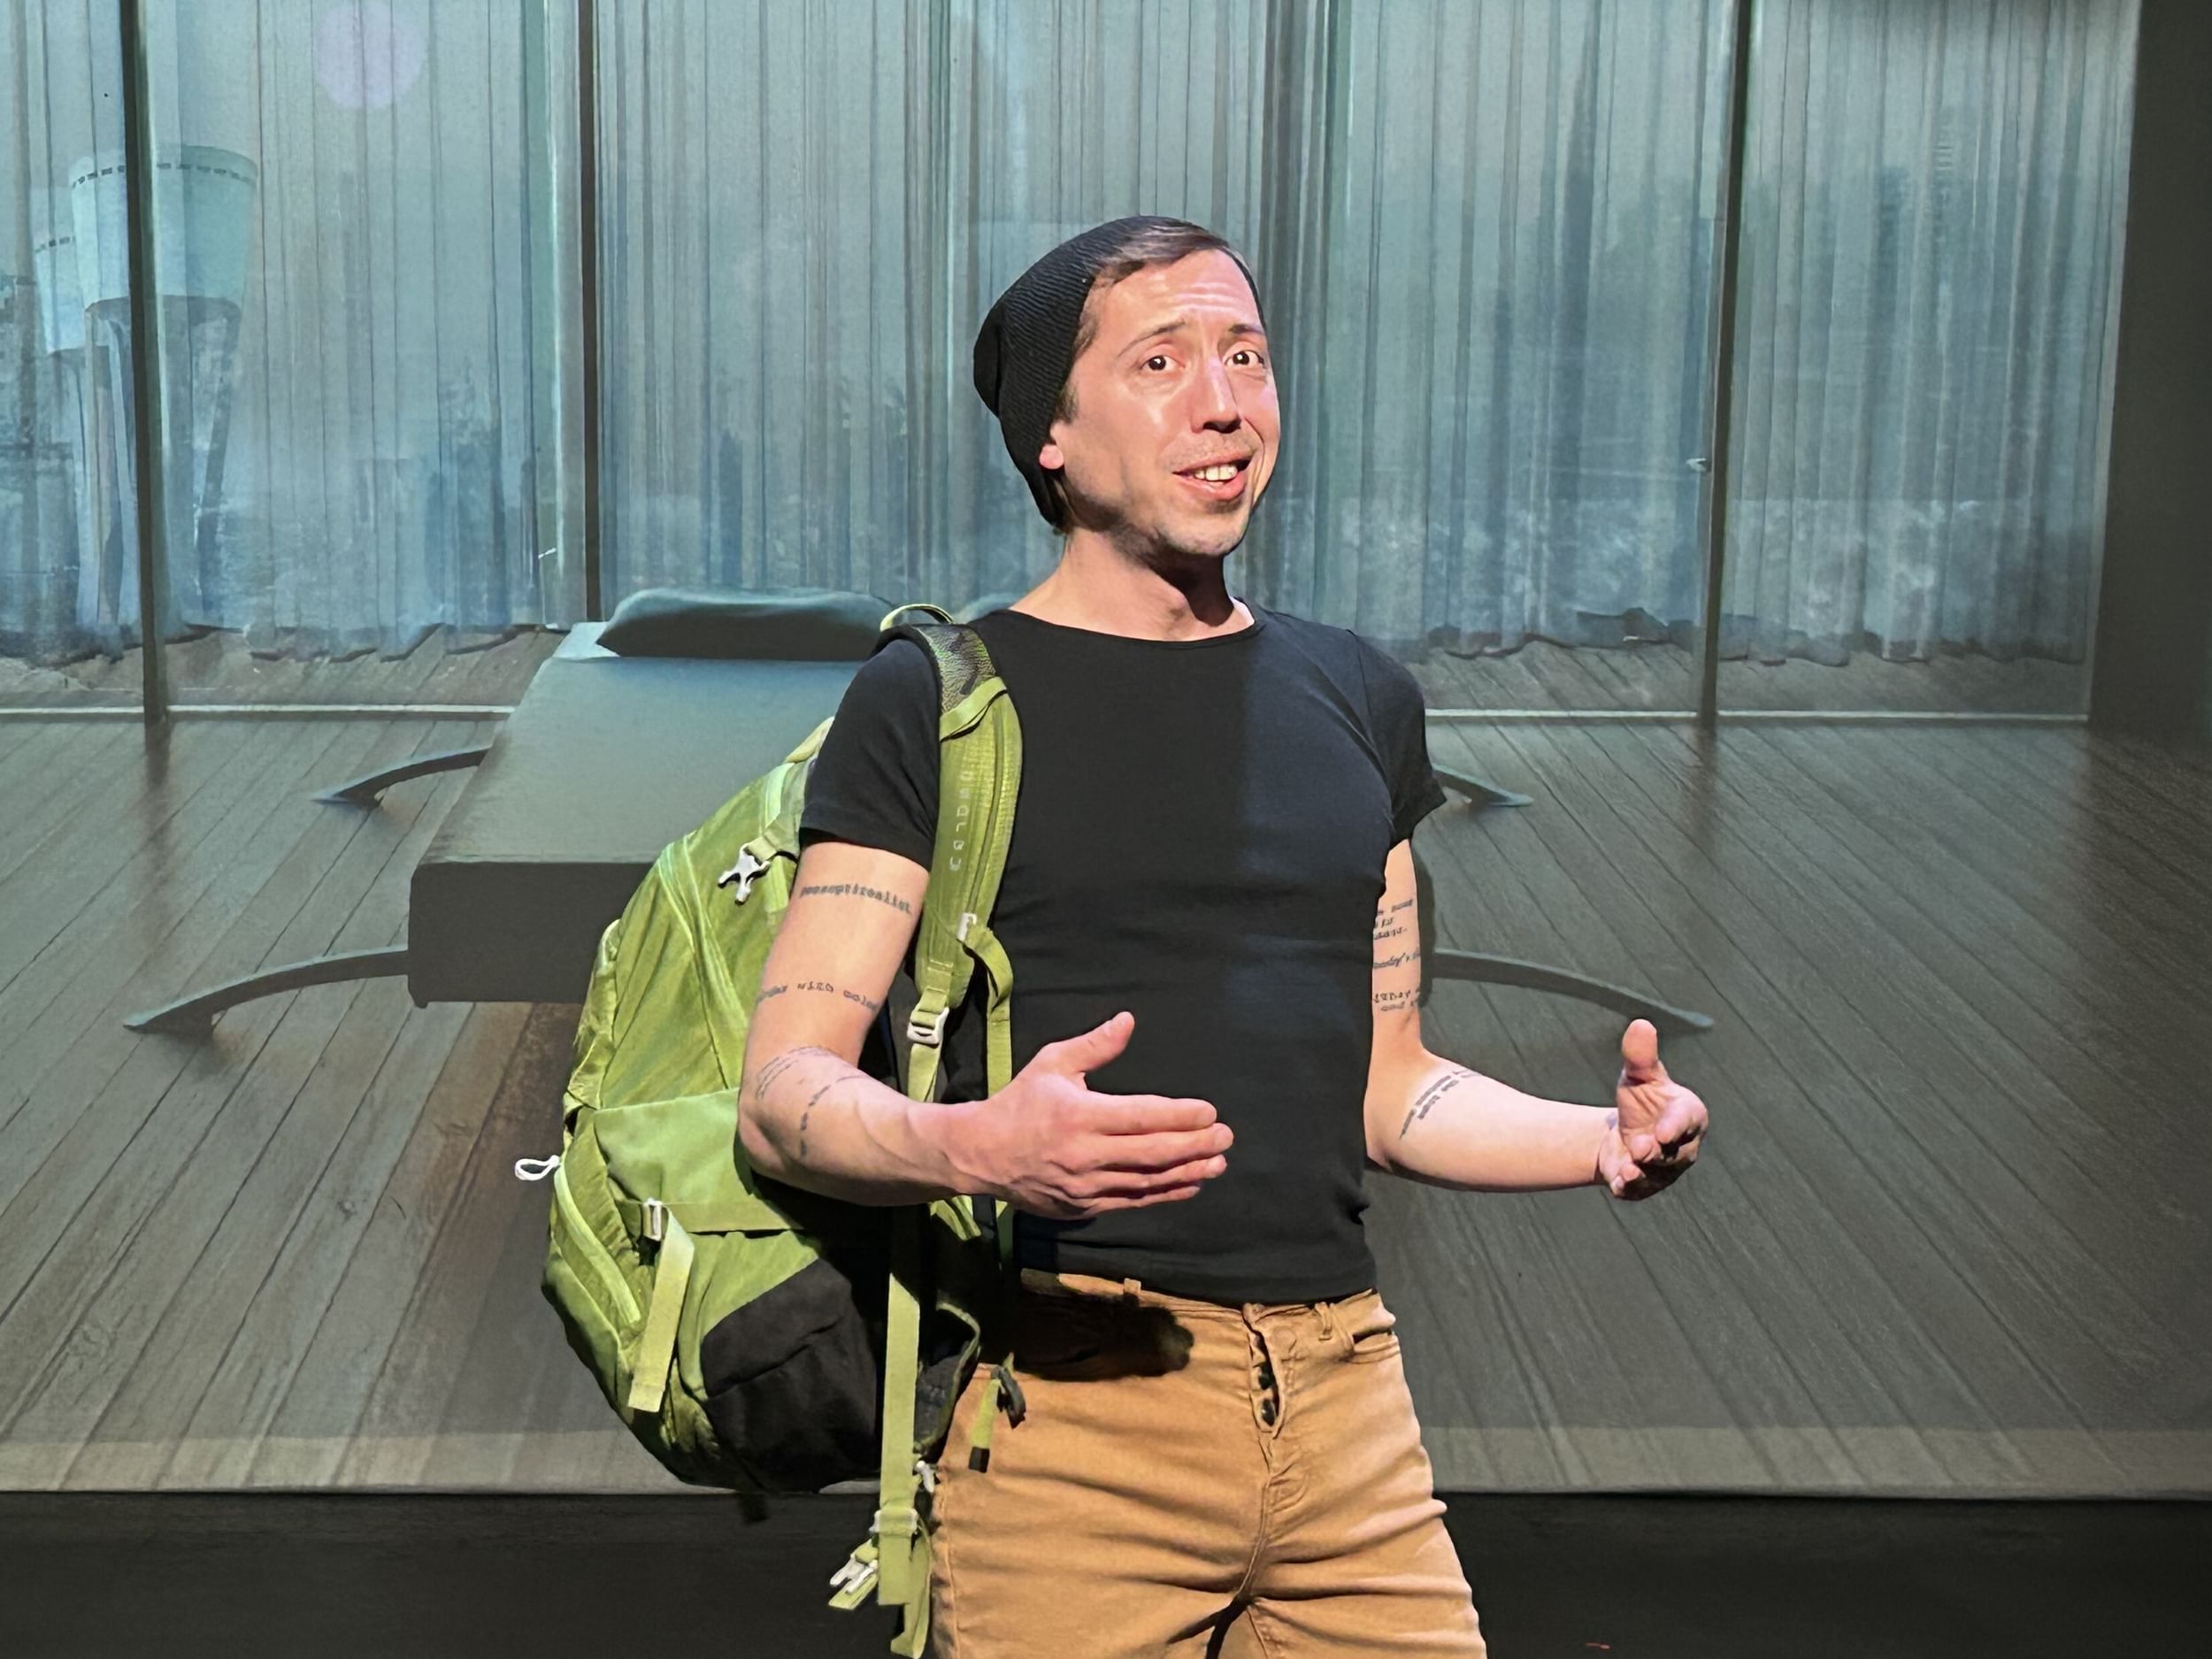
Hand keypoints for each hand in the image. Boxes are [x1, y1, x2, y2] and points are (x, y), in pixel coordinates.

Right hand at [949, 1011, 1232, 1220]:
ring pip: (1148, 1183)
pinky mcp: (1084, 1206)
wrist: (982, 1155)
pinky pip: (1133, 1202)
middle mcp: (1085, 1154)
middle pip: (1153, 1153)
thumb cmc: (1020, 1102)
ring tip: (1218, 1163)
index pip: (1142, 1117)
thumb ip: (1095, 1045)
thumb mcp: (1052, 1063)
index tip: (1209, 1112)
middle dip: (1195, 1146)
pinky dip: (1165, 1194)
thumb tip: (1129, 1021)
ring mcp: (1086, 1186)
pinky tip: (1190, 1184)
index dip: (1180, 1116)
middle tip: (1226, 1137)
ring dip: (1188, 1173)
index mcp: (1079, 1115)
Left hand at [1595, 1019, 1706, 1200]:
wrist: (1626, 1131)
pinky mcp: (1644, 1186)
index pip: (1687, 1120)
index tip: (1664, 1130)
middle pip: (1673, 1152)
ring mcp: (1664, 1169)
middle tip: (1641, 1147)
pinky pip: (1638, 1190)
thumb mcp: (1639, 1076)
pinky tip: (1617, 1184)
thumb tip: (1640, 1024)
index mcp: (1688, 1115)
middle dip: (1658, 1152)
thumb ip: (1641, 1056)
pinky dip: (1628, 1188)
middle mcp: (1682, 1146)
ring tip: (1628, 1169)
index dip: (1677, 1126)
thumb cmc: (1643, 1099)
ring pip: (1656, 1174)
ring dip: (1642, 1173)